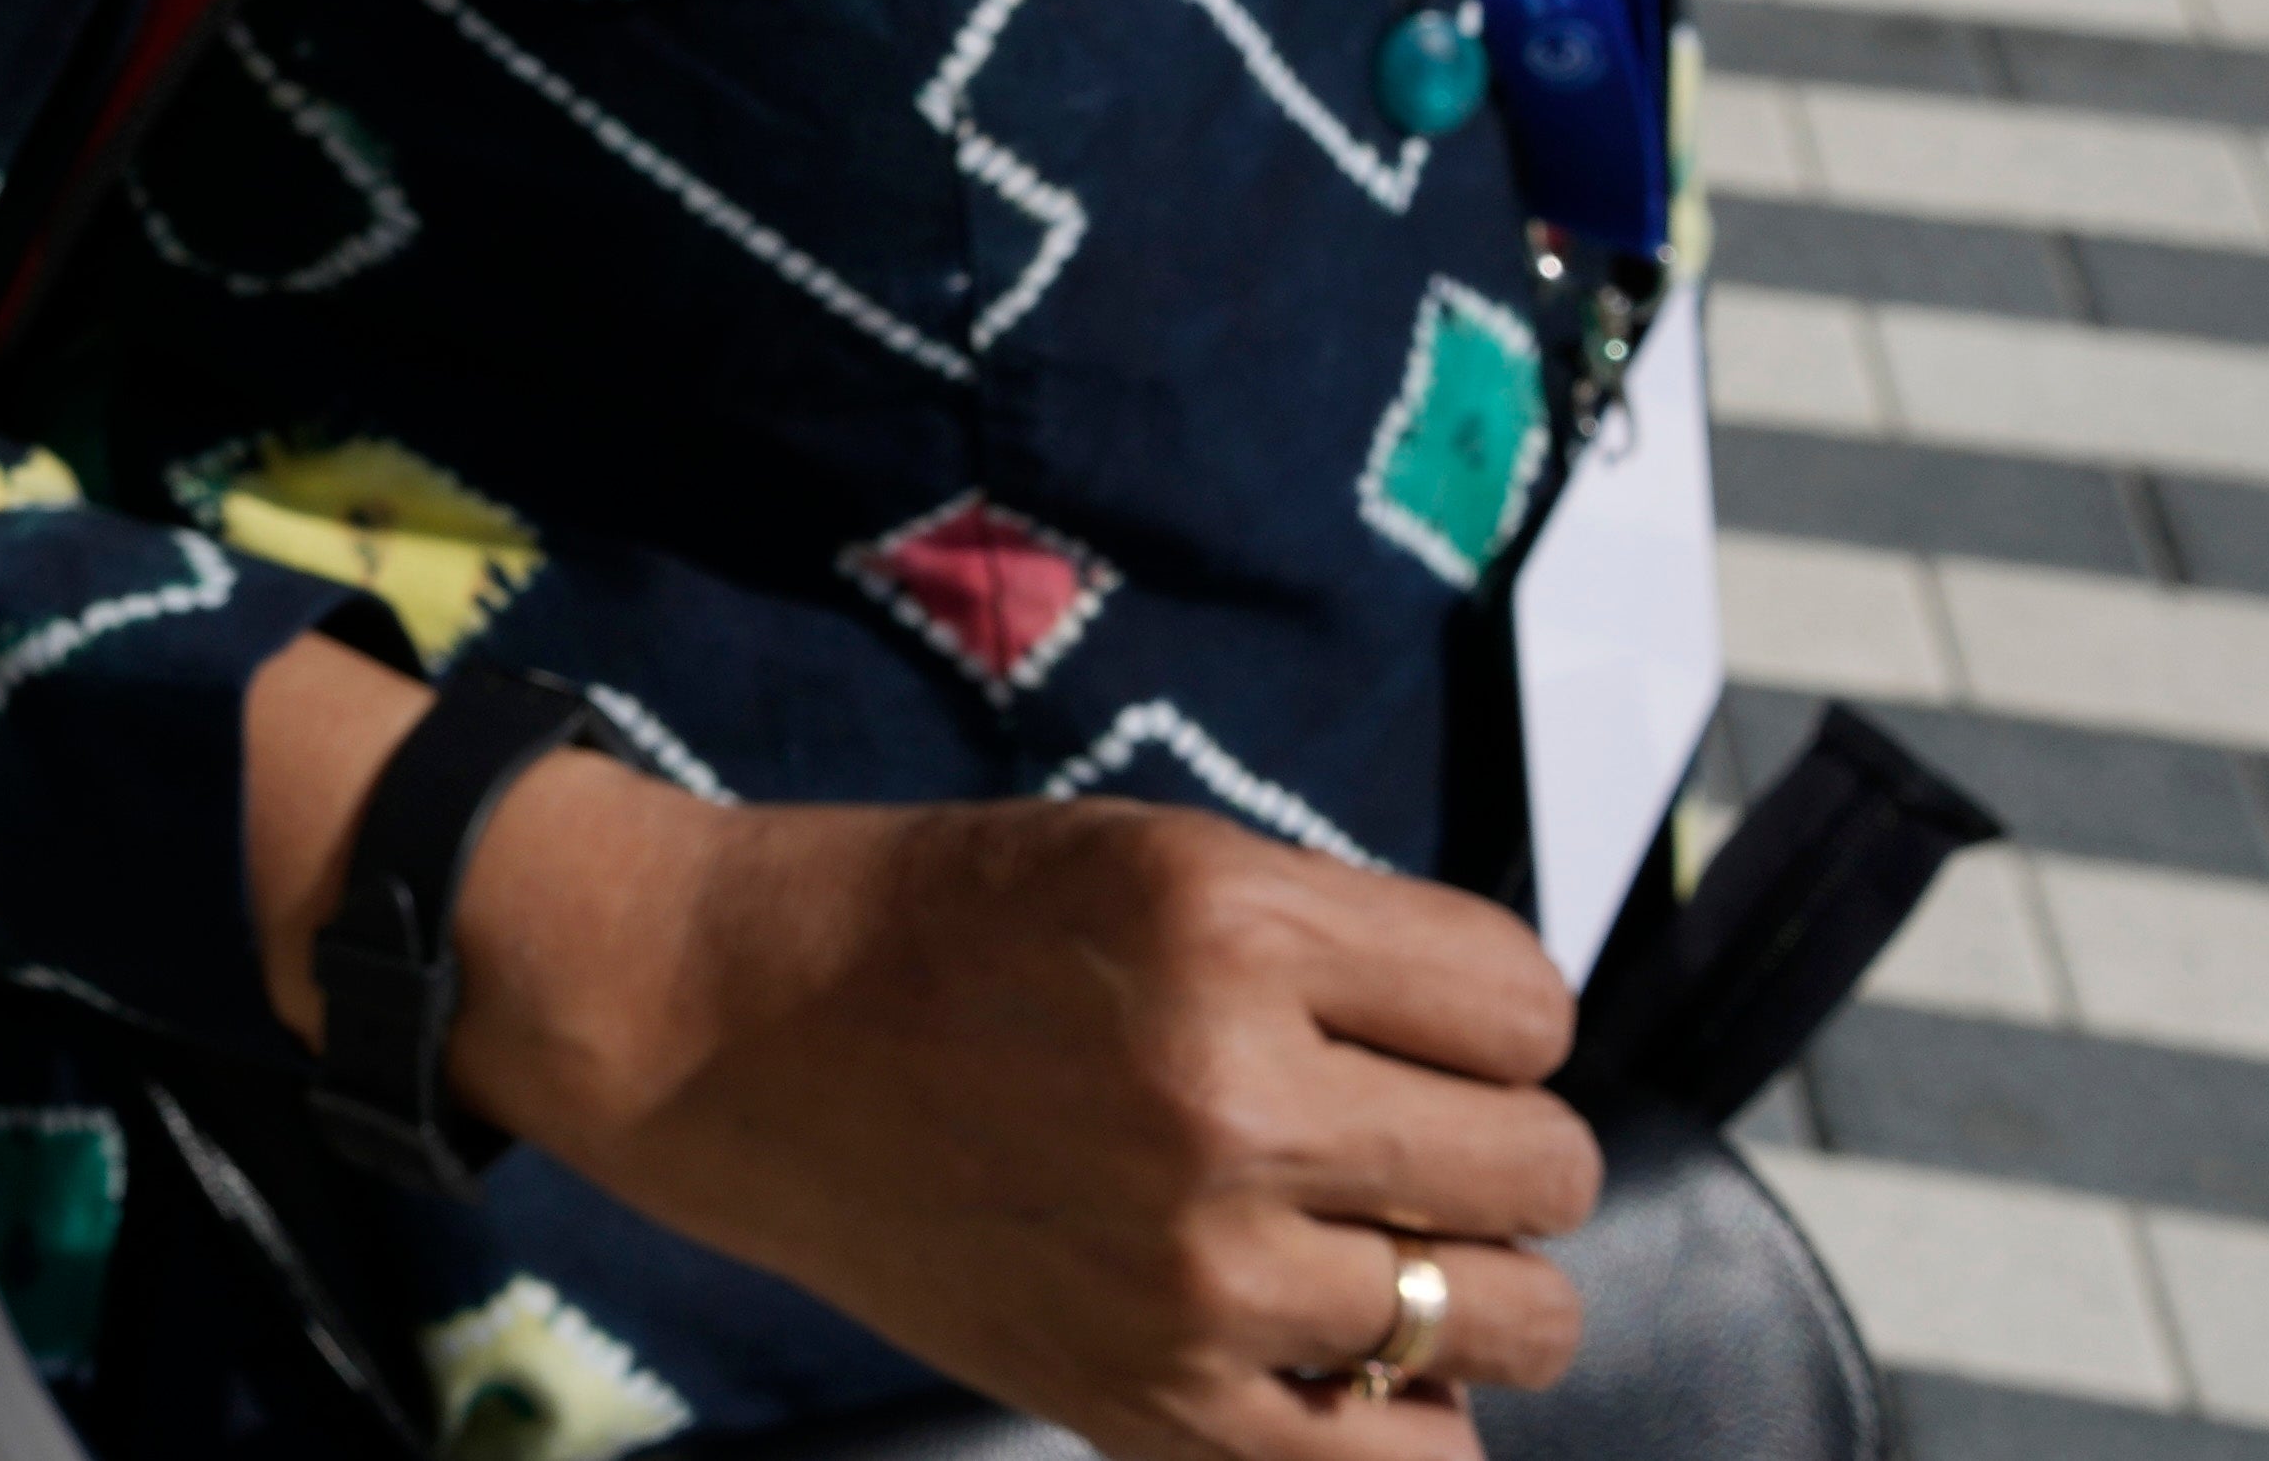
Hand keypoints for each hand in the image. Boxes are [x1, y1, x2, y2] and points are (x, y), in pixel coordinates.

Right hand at [246, 637, 1597, 1459]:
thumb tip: (1520, 1082)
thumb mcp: (1157, 861)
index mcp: (1227, 923)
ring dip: (1466, 1281)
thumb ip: (1347, 955)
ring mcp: (1192, 1267)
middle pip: (1540, 1166)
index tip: (1410, 1022)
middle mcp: (1225, 1094)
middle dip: (1486, 1145)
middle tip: (1384, 1130)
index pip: (1527, 1006)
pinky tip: (1342, 1352)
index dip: (1484, 1015)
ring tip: (1367, 1239)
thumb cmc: (946, 926)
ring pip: (1511, 1316)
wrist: (728, 1034)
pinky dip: (1408, 1414)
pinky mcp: (1146, 1397)